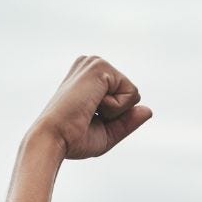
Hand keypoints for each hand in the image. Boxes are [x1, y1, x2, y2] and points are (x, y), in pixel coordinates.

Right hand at [28, 55, 152, 159]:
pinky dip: (116, 108)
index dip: (114, 118)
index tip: (88, 119)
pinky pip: (131, 93)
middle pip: (131, 94)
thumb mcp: (108, 132)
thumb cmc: (73, 139)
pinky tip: (92, 106)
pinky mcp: (99, 67)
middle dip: (117, 114)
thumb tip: (148, 110)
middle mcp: (92, 64)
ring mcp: (95, 63)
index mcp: (90, 77)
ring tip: (89, 110)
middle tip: (89, 116)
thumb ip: (127, 121)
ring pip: (132, 93)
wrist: (53, 138)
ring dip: (115, 111)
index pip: (124, 98)